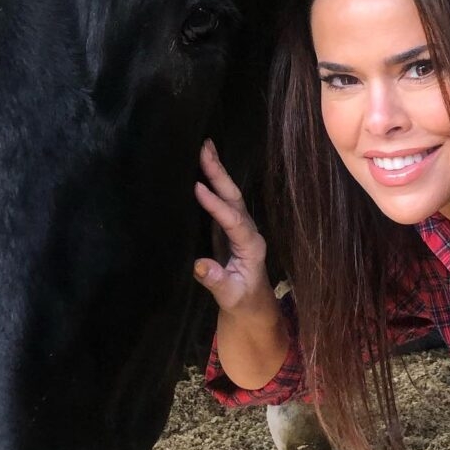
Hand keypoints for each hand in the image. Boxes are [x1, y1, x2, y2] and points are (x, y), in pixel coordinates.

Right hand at [193, 140, 276, 316]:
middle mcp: (249, 230)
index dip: (216, 205)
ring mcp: (240, 225)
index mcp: (251, 246)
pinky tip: (203, 165)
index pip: (234, 221)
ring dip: (217, 171)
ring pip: (229, 193)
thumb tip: (199, 266)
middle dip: (220, 173)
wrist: (251, 302)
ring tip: (204, 147)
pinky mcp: (229, 226)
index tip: (198, 188)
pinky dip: (213, 180)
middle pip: (235, 197)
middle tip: (205, 148)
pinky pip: (222, 199)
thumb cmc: (241, 299)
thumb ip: (216, 281)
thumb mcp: (230, 296)